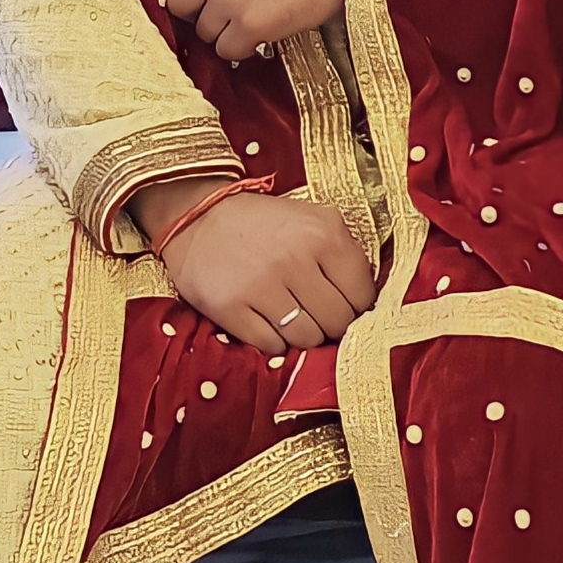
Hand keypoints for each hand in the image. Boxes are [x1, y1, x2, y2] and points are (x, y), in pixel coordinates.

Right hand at [134, 177, 375, 351]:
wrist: (196, 217)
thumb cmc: (263, 223)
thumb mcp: (312, 220)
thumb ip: (343, 254)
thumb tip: (366, 302)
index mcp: (324, 234)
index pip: (363, 295)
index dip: (357, 306)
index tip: (344, 305)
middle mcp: (295, 260)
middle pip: (338, 322)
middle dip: (332, 325)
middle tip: (318, 315)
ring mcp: (261, 286)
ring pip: (307, 339)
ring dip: (304, 335)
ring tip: (291, 317)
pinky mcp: (230, 308)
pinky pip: (272, 345)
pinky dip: (274, 341)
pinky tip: (267, 322)